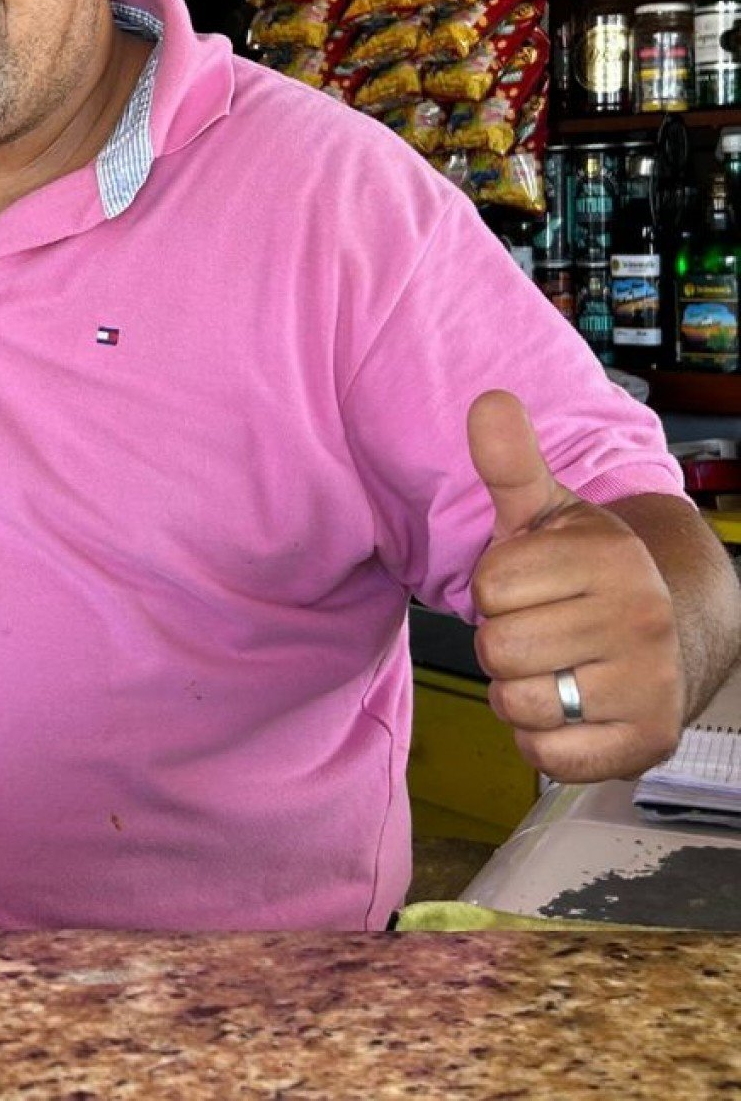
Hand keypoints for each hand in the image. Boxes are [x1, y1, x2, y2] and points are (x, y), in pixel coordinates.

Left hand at [467, 389, 683, 783]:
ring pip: (518, 703)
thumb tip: (488, 399)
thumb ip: (511, 463)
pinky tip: (570, 711)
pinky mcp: (645, 742)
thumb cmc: (584, 575)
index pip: (490, 587)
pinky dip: (542, 742)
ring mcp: (649, 684)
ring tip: (555, 668)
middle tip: (542, 631)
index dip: (495, 591)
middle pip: (499, 649)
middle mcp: (641, 618)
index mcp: (612, 557)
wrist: (668, 635)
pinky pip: (546, 756)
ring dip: (519, 693)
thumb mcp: (546, 513)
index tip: (532, 586)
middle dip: (503, 643)